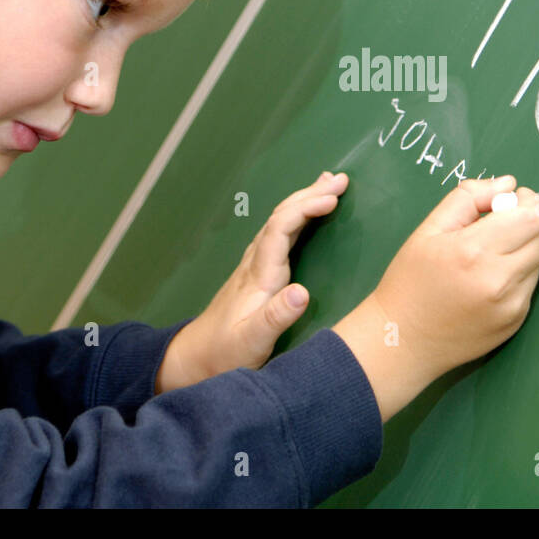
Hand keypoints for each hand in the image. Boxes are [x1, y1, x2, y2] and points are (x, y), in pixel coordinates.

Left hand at [155, 171, 347, 392]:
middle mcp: (256, 263)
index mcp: (259, 275)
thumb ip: (277, 318)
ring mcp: (254, 265)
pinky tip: (308, 214)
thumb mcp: (253, 342)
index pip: (281, 228)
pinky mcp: (257, 272)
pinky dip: (299, 216)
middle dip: (311, 195)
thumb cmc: (227, 353)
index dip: (306, 209)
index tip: (333, 200)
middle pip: (281, 217)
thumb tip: (303, 292)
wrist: (196, 358)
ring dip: (305, 200)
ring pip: (280, 221)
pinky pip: (280, 233)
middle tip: (342, 181)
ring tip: (330, 184)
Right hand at [332, 175, 538, 420]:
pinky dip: (516, 275)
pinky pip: (529, 285)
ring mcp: (512, 305)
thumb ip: (468, 198)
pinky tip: (487, 282)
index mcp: (474, 251)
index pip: (532, 216)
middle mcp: (499, 280)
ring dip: (523, 250)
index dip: (525, 201)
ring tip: (489, 256)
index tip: (506, 203)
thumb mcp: (428, 229)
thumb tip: (508, 184)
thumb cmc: (410, 280)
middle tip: (504, 224)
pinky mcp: (516, 322)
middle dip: (530, 222)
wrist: (402, 340)